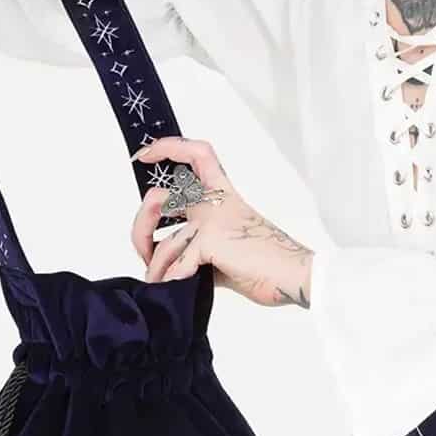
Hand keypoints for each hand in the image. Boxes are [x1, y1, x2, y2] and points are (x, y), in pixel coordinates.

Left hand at [129, 136, 312, 307]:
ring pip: (165, 243)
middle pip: (160, 197)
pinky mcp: (210, 240)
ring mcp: (211, 220)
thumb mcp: (229, 247)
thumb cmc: (269, 263)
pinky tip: (179, 287)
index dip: (169, 148)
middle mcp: (215, 203)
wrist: (294, 273)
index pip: (197, 155)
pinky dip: (173, 280)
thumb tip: (175, 269)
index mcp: (224, 196)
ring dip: (157, 268)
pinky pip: (177, 264)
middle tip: (142, 246)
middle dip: (141, 224)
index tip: (147, 154)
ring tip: (161, 282)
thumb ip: (201, 249)